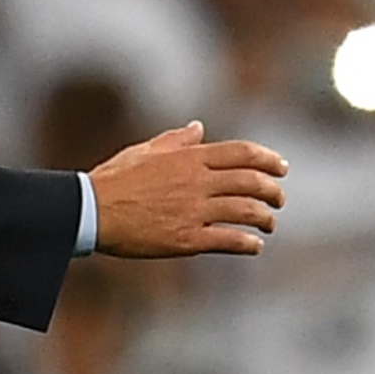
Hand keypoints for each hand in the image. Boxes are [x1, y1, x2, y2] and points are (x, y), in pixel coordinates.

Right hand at [90, 122, 288, 256]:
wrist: (92, 211)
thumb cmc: (115, 179)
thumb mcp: (146, 150)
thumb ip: (176, 140)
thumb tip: (198, 127)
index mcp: (190, 158)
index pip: (243, 153)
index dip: (269, 160)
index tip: (282, 168)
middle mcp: (198, 182)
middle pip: (251, 182)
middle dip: (273, 191)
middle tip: (279, 199)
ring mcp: (194, 211)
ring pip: (246, 211)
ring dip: (265, 218)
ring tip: (270, 223)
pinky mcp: (187, 239)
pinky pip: (229, 240)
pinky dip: (248, 243)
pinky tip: (254, 245)